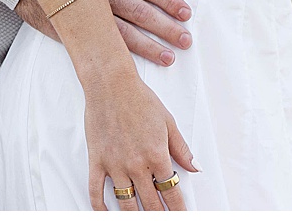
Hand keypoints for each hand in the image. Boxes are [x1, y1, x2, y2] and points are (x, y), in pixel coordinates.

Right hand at [85, 62, 195, 210]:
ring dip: (134, 217)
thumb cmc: (140, 99)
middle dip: (159, 216)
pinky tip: (106, 214)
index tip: (181, 216)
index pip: (171, 192)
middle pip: (150, 203)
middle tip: (164, 220)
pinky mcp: (97, 161)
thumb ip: (181, 148)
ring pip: (125, 204)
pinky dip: (100, 208)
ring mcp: (115, 165)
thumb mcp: (168, 122)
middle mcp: (137, 165)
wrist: (112, 84)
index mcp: (157, 155)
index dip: (178, 209)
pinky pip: (96, 192)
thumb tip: (195, 167)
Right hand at [91, 0, 193, 67]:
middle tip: (186, 40)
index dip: (167, 0)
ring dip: (147, 46)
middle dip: (165, 27)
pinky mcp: (69, 28)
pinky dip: (116, 54)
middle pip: (139, 13)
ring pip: (121, 33)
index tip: (186, 12)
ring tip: (168, 57)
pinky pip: (97, 43)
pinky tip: (130, 64)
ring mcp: (84, 12)